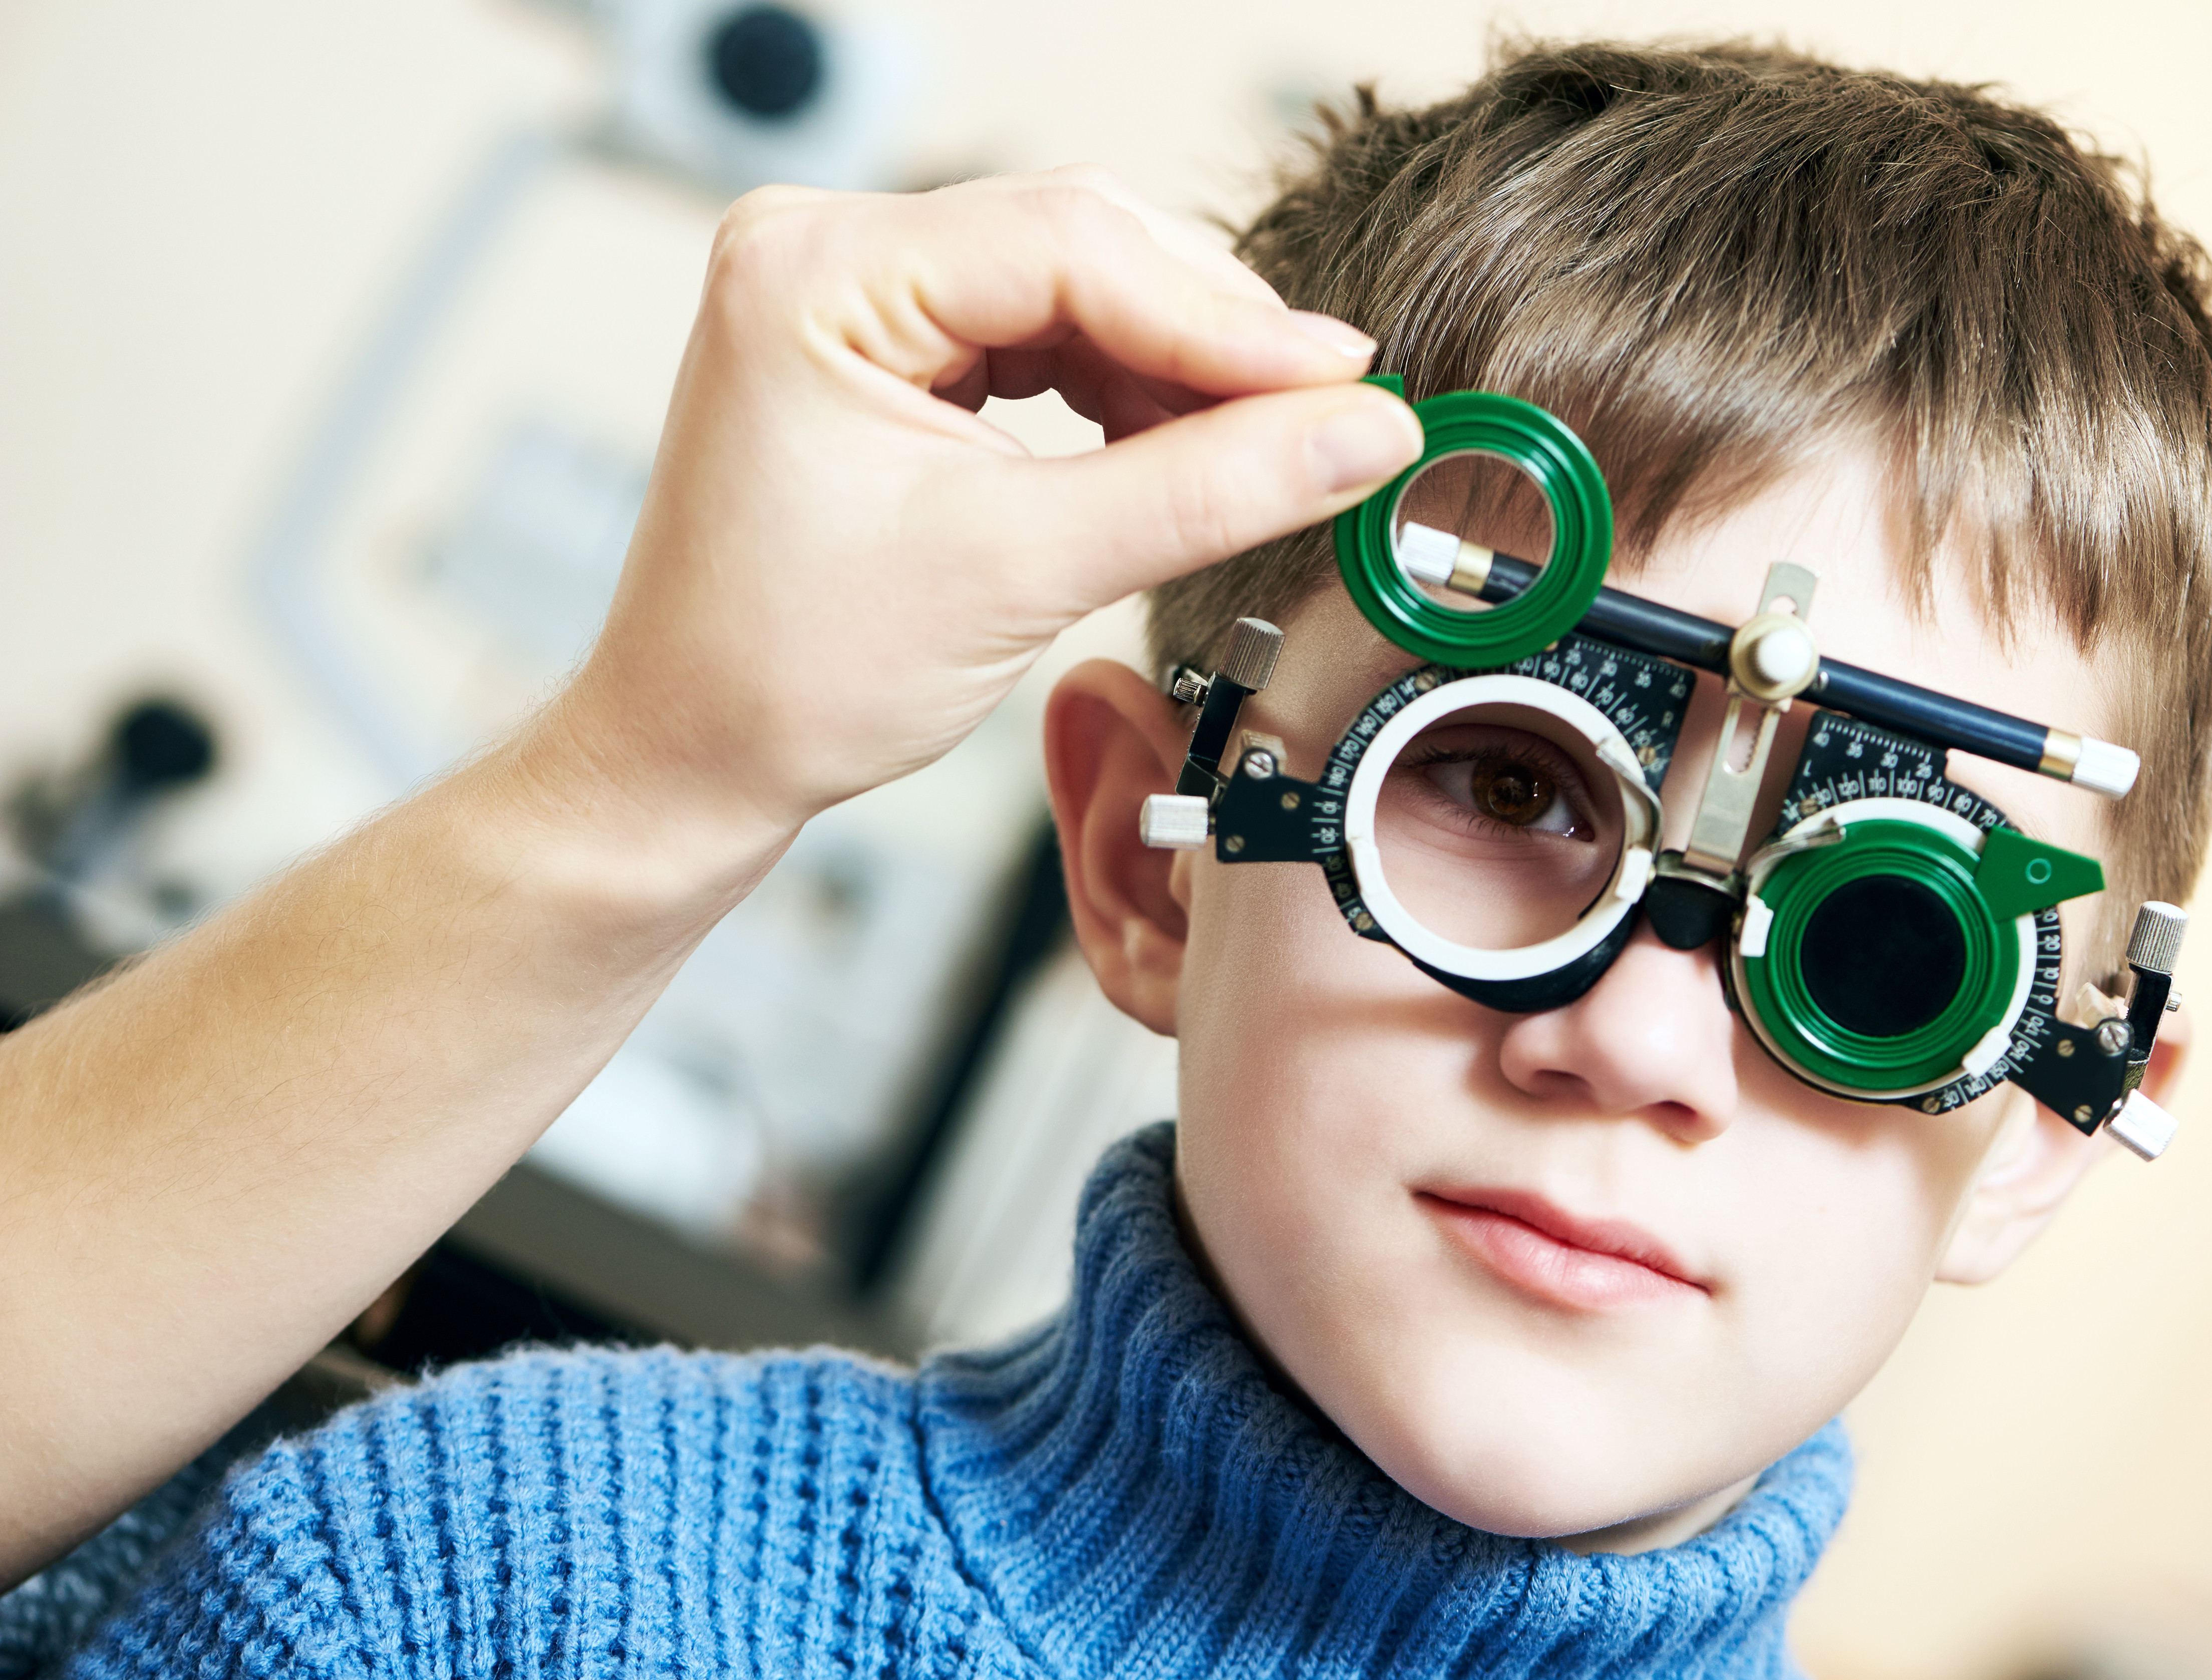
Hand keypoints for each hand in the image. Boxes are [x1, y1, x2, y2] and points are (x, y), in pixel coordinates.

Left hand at [555, 166, 1422, 841]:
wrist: (694, 751)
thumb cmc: (788, 674)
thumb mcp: (1020, 573)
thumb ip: (1204, 492)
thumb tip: (1361, 435)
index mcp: (814, 271)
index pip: (1068, 243)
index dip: (1225, 316)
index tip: (1342, 381)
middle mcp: (824, 251)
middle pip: (1080, 241)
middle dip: (1211, 333)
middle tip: (1332, 413)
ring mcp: (854, 292)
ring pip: (1076, 282)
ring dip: (1180, 363)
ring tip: (1269, 443)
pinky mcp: (887, 343)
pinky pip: (1043, 330)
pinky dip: (1126, 386)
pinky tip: (1185, 447)